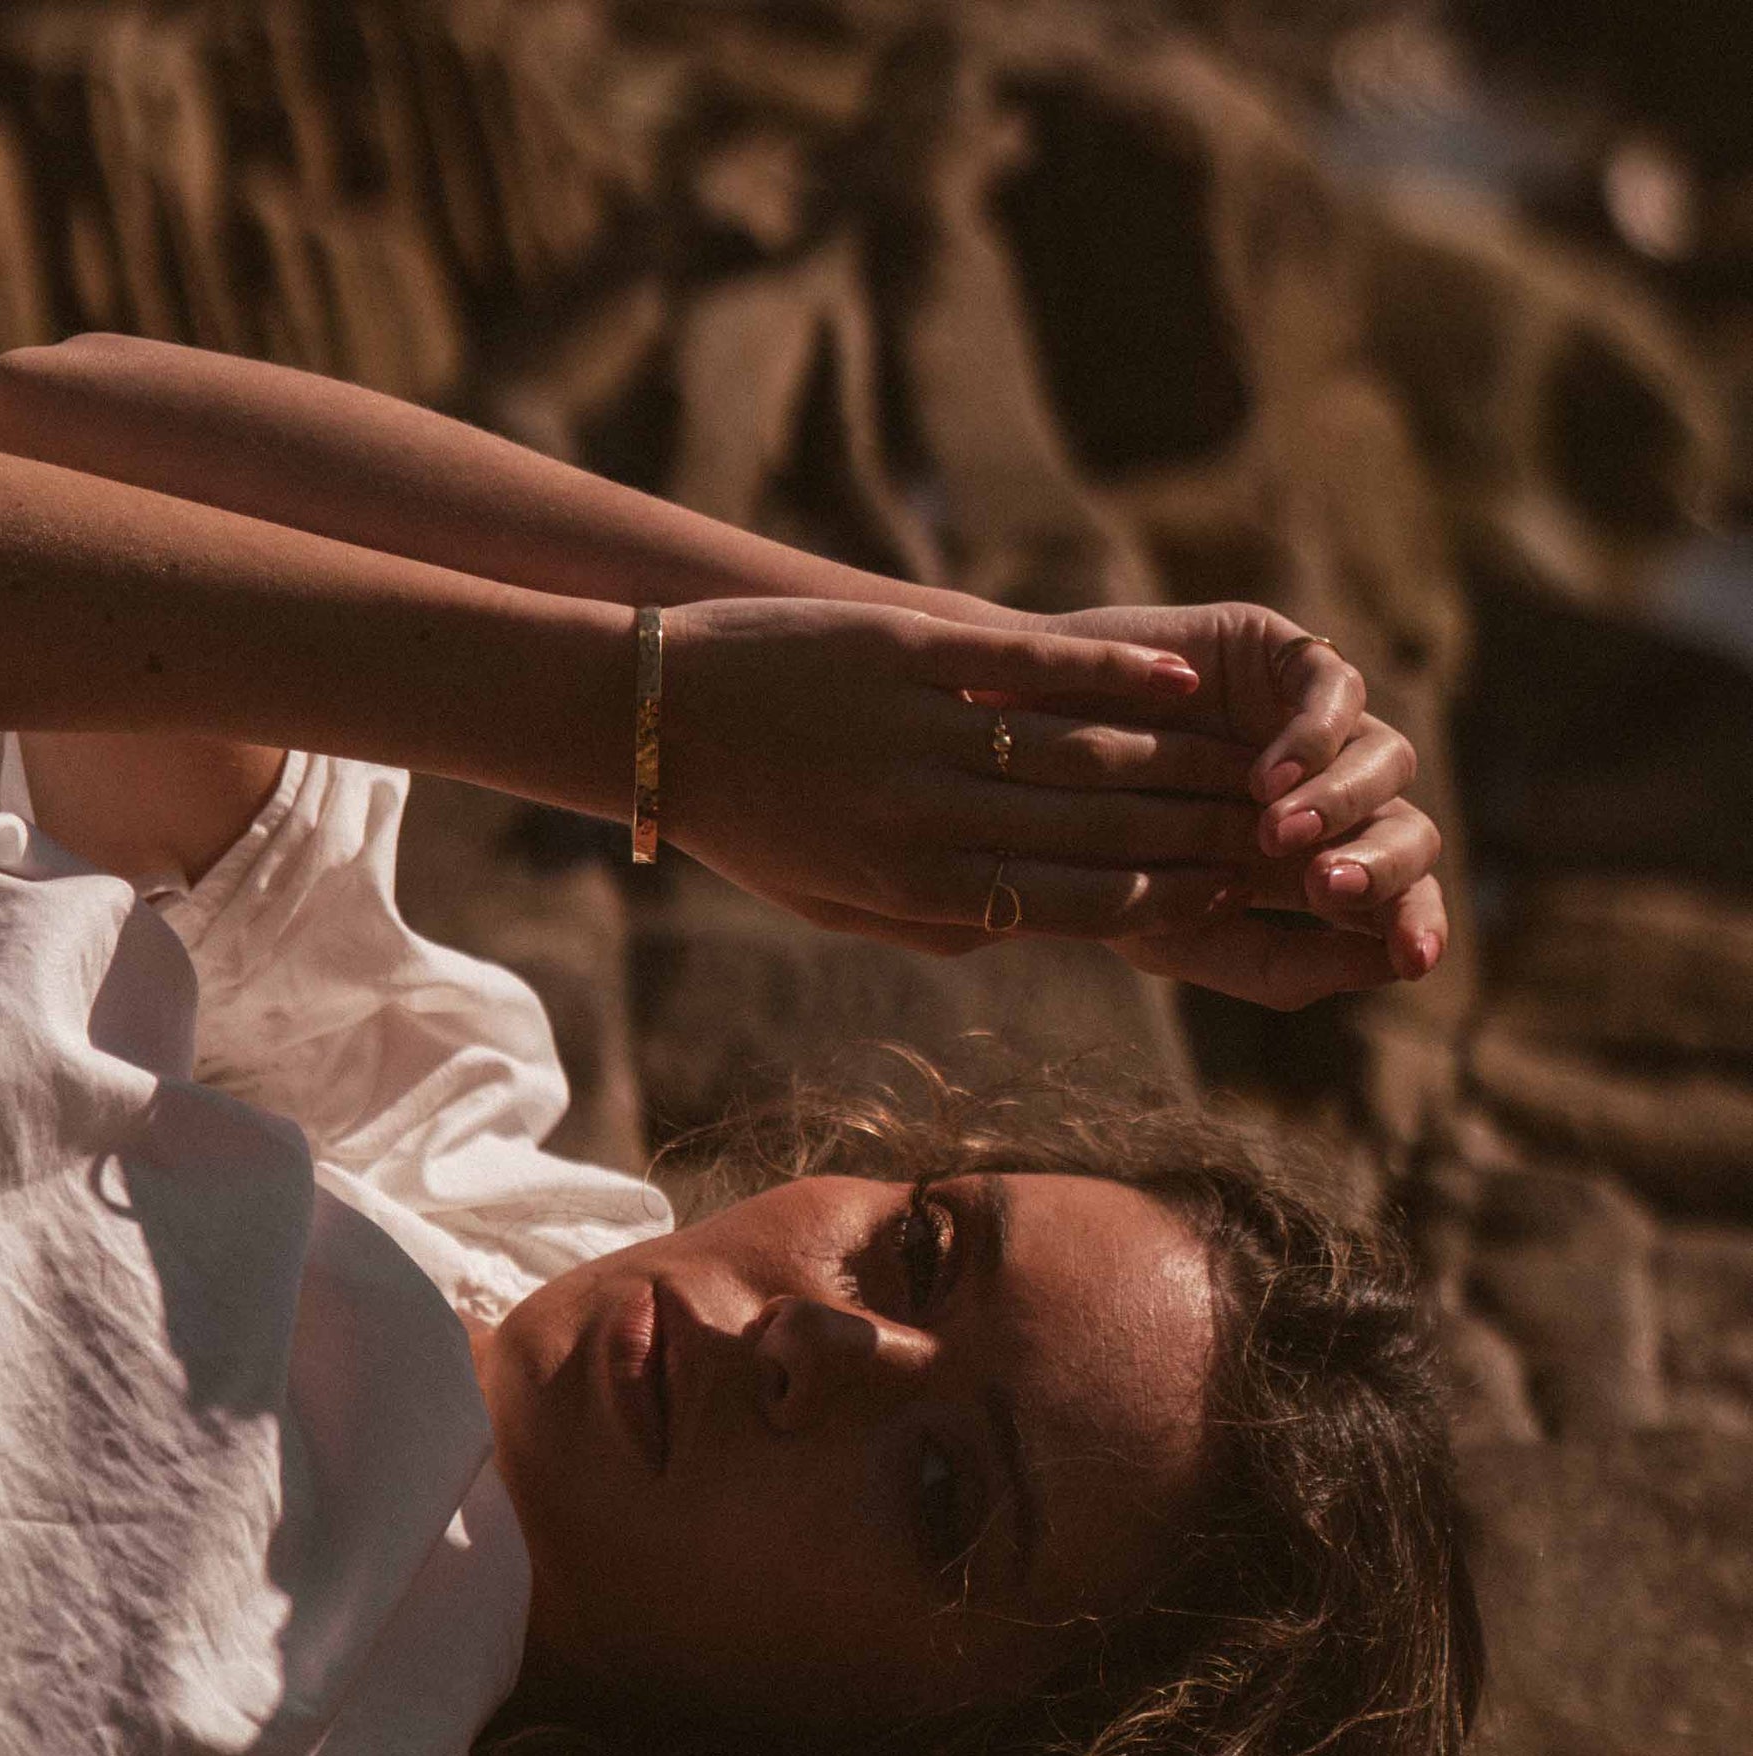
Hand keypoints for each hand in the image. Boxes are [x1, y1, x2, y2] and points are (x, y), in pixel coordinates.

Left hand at [657, 597, 1441, 1006]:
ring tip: (1257, 761)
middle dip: (1208, 831)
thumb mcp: (836, 903)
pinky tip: (1179, 684)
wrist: (646, 717)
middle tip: (1286, 824)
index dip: (1178, 897)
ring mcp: (920, 730)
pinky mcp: (906, 651)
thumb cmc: (746, 824)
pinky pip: (1034, 669)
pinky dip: (1115, 676)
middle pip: (1106, 831)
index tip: (1244, 890)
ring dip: (1186, 760)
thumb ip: (939, 919)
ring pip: (1087, 754)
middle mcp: (929, 821)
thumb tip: (1035, 927)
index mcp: (917, 892)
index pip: (1083, 905)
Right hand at [1023, 602, 1443, 1002]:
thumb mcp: (1177, 933)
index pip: (1396, 899)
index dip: (1415, 923)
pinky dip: (1314, 737)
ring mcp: (1308, 722)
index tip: (1408, 959)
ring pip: (1389, 760)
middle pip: (1409, 831)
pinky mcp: (1281, 655)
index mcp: (1309, 869)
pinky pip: (1338, 688)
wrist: (1006, 765)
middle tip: (1326, 890)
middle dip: (1385, 867)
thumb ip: (1274, 965)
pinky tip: (1265, 776)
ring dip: (1341, 802)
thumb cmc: (1086, 859)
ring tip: (1270, 831)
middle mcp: (1325, 796)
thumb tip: (1386, 966)